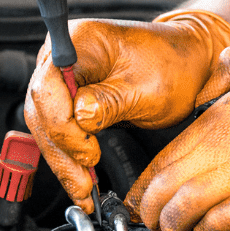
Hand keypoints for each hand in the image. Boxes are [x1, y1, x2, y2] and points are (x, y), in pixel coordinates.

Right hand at [24, 10, 229, 213]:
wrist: (187, 64)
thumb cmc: (173, 65)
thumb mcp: (148, 88)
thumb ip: (110, 102)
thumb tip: (80, 118)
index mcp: (80, 41)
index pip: (49, 86)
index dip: (63, 125)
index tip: (87, 151)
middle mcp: (63, 57)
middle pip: (42, 110)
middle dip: (61, 151)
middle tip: (82, 183)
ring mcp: (63, 78)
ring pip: (45, 126)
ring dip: (62, 160)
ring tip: (82, 190)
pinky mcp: (69, 99)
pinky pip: (58, 130)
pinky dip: (69, 156)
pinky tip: (80, 178)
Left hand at [125, 38, 229, 230]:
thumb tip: (215, 69)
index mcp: (223, 117)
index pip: (165, 156)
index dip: (144, 182)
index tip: (138, 194)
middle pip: (168, 188)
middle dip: (149, 211)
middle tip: (145, 221)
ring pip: (191, 209)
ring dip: (173, 226)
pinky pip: (229, 220)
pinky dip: (210, 228)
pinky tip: (206, 230)